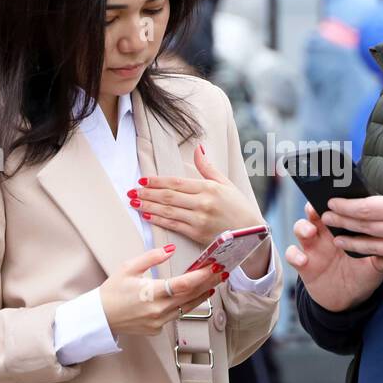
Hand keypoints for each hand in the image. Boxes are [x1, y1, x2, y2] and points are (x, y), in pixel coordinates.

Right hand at [98, 245, 227, 336]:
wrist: (100, 317)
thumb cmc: (112, 291)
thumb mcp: (129, 268)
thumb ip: (151, 257)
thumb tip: (170, 250)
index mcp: (150, 293)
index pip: (182, 284)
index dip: (201, 275)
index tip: (213, 267)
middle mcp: (157, 310)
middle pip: (191, 295)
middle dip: (208, 282)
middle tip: (222, 272)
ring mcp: (159, 322)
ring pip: (187, 307)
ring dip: (202, 295)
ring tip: (215, 283)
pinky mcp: (158, 329)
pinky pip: (177, 315)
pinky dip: (187, 304)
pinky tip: (195, 296)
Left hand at [133, 143, 263, 245]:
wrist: (251, 234)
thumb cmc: (238, 207)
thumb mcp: (225, 183)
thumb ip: (208, 167)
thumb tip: (198, 149)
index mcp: (208, 188)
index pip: (176, 182)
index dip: (157, 181)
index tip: (142, 180)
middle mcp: (202, 203)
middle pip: (168, 196)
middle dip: (147, 194)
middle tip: (131, 192)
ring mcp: (199, 219)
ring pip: (168, 211)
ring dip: (148, 206)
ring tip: (134, 203)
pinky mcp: (197, 234)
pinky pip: (173, 226)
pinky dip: (159, 220)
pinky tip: (147, 216)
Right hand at [284, 202, 382, 311]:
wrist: (351, 298)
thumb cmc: (363, 273)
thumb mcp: (373, 260)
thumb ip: (378, 246)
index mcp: (343, 228)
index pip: (335, 209)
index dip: (333, 202)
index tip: (335, 199)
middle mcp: (325, 234)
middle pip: (314, 213)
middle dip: (313, 209)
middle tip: (316, 210)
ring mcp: (313, 248)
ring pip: (300, 229)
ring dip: (302, 227)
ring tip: (309, 232)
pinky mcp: (303, 265)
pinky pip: (292, 255)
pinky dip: (295, 255)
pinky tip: (303, 260)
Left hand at [319, 171, 382, 271]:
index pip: (362, 208)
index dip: (344, 206)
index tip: (331, 202)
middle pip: (361, 227)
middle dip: (341, 221)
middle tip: (327, 217)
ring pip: (368, 247)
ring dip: (350, 243)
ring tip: (338, 239)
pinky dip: (372, 259)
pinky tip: (365, 254)